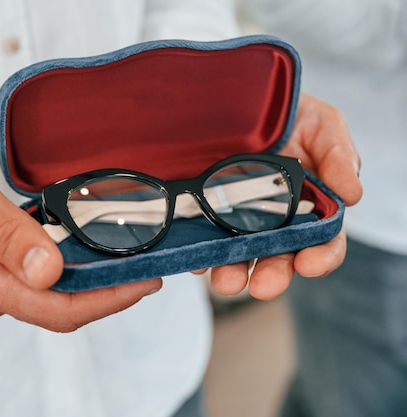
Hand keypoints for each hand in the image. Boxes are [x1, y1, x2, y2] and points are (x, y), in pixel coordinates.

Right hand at [0, 137, 160, 330]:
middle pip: (57, 308)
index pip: (56, 308)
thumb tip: (50, 273)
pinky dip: (62, 272)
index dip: (108, 300)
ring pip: (46, 298)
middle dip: (106, 293)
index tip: (146, 280)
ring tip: (123, 258)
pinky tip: (81, 251)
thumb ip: (6, 233)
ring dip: (86, 282)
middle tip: (146, 266)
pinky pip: (30, 284)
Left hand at [206, 93, 362, 299]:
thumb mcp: (321, 125)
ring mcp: (238, 219)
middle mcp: (276, 220)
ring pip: (239, 255)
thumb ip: (339, 155)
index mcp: (311, 207)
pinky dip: (200, 251)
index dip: (321, 257)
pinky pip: (202, 239)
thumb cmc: (289, 113)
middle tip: (262, 286)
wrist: (241, 97)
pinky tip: (196, 257)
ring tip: (224, 281)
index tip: (309, 265)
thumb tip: (353, 195)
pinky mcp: (205, 212)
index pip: (323, 242)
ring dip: (234, 272)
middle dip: (273, 275)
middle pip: (279, 257)